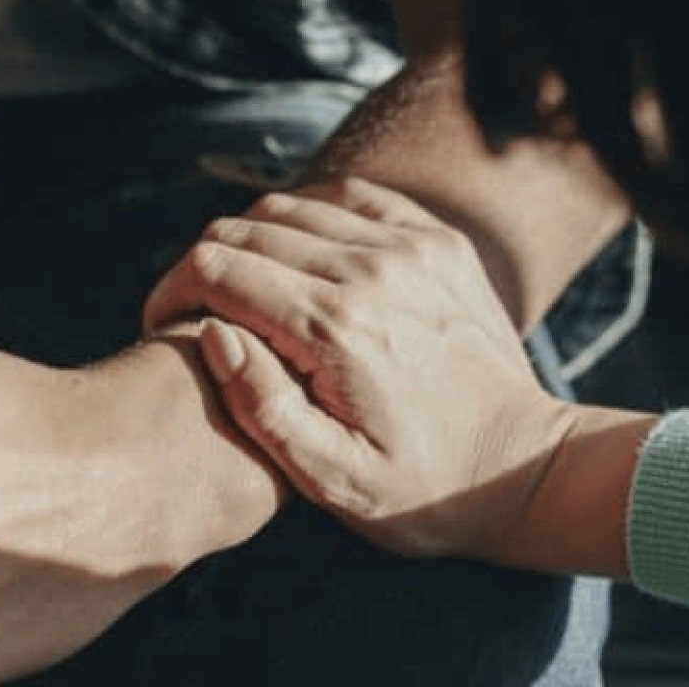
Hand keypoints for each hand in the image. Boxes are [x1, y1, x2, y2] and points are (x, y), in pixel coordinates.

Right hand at [144, 179, 567, 560]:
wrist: (526, 468)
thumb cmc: (421, 491)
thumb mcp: (331, 478)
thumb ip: (262, 407)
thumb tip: (213, 333)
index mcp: (336, 328)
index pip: (217, 269)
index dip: (170, 291)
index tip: (162, 327)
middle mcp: (372, 270)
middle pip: (245, 229)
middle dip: (201, 266)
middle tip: (192, 313)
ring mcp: (410, 246)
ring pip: (290, 206)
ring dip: (250, 241)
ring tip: (241, 292)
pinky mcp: (436, 240)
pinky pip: (349, 197)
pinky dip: (307, 216)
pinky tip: (298, 260)